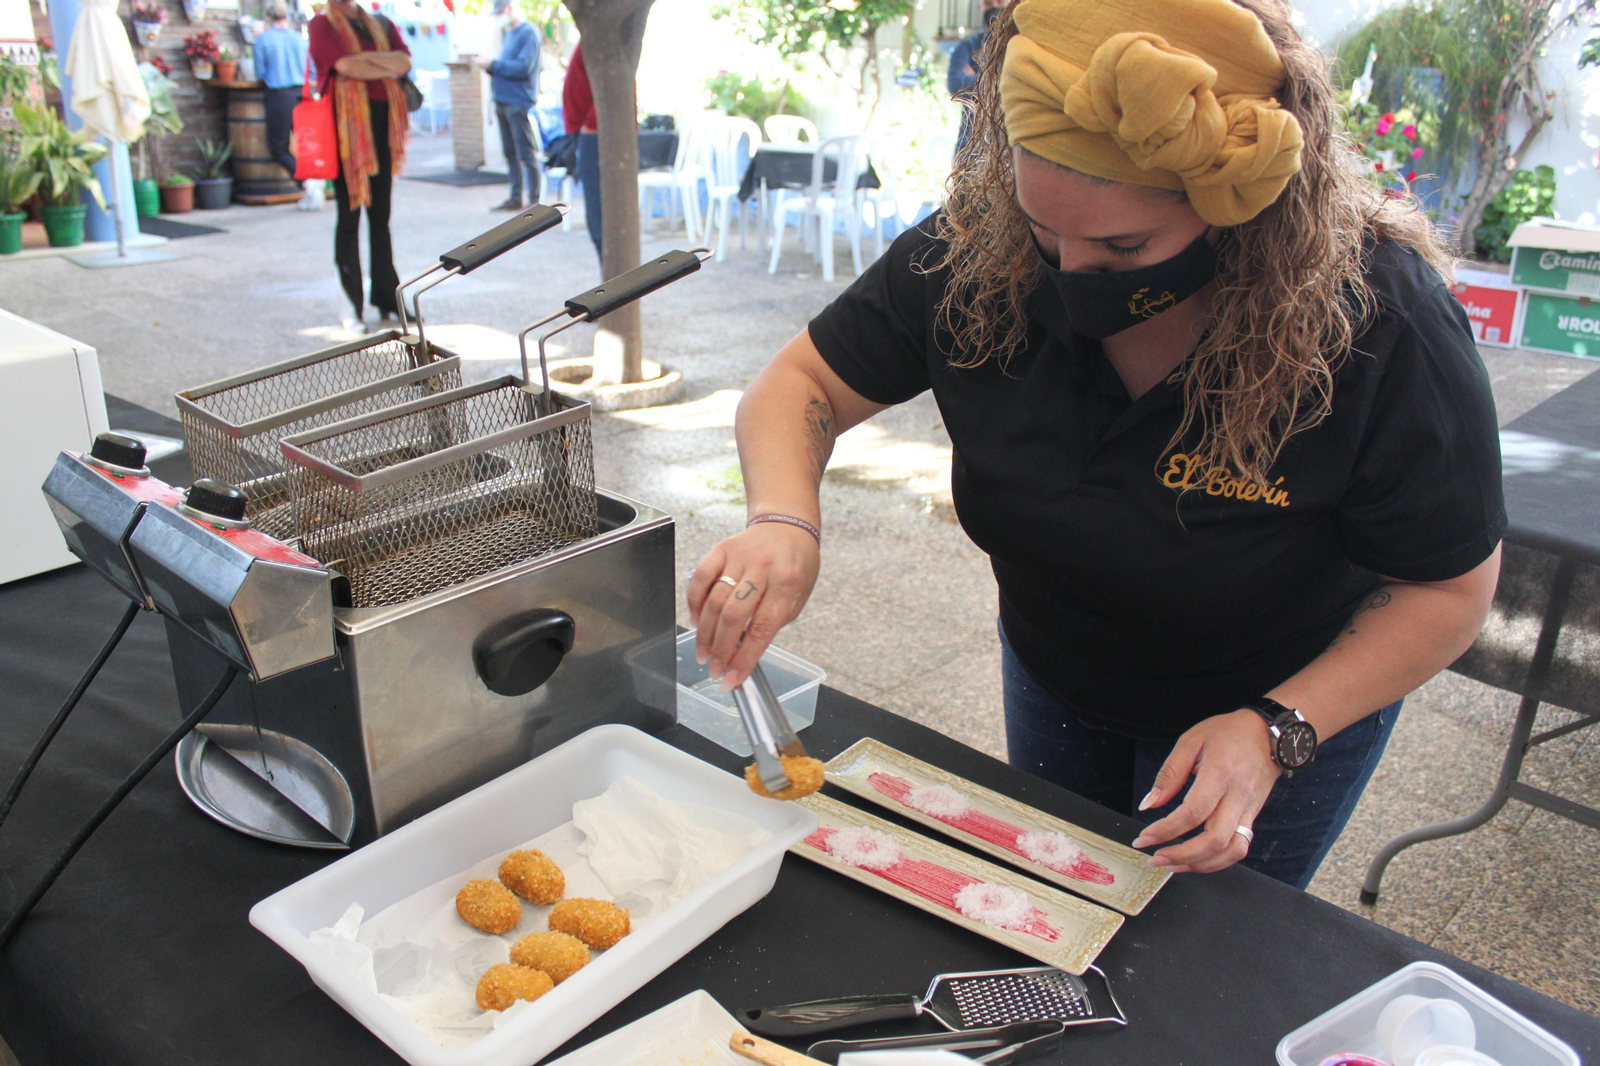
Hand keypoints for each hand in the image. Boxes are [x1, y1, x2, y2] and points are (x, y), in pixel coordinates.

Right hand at [686, 523, 820, 691]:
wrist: (787, 526)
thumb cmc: (795, 566)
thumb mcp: (797, 599)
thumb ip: (771, 623)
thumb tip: (743, 653)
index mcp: (787, 585)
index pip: (761, 629)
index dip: (744, 658)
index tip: (732, 679)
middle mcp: (762, 569)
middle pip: (733, 616)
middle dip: (721, 649)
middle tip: (714, 669)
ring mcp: (740, 557)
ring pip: (714, 600)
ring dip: (705, 633)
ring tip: (704, 653)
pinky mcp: (722, 549)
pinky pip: (701, 577)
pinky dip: (695, 602)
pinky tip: (697, 622)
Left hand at [1130, 710, 1282, 873]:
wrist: (1269, 734)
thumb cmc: (1228, 733)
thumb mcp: (1191, 741)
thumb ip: (1169, 774)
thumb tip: (1149, 804)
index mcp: (1220, 773)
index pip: (1193, 812)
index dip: (1166, 830)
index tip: (1144, 838)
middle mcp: (1238, 796)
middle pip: (1214, 839)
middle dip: (1181, 855)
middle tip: (1154, 858)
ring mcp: (1249, 810)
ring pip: (1231, 851)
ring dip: (1200, 865)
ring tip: (1172, 865)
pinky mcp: (1253, 817)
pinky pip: (1239, 847)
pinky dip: (1216, 860)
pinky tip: (1195, 859)